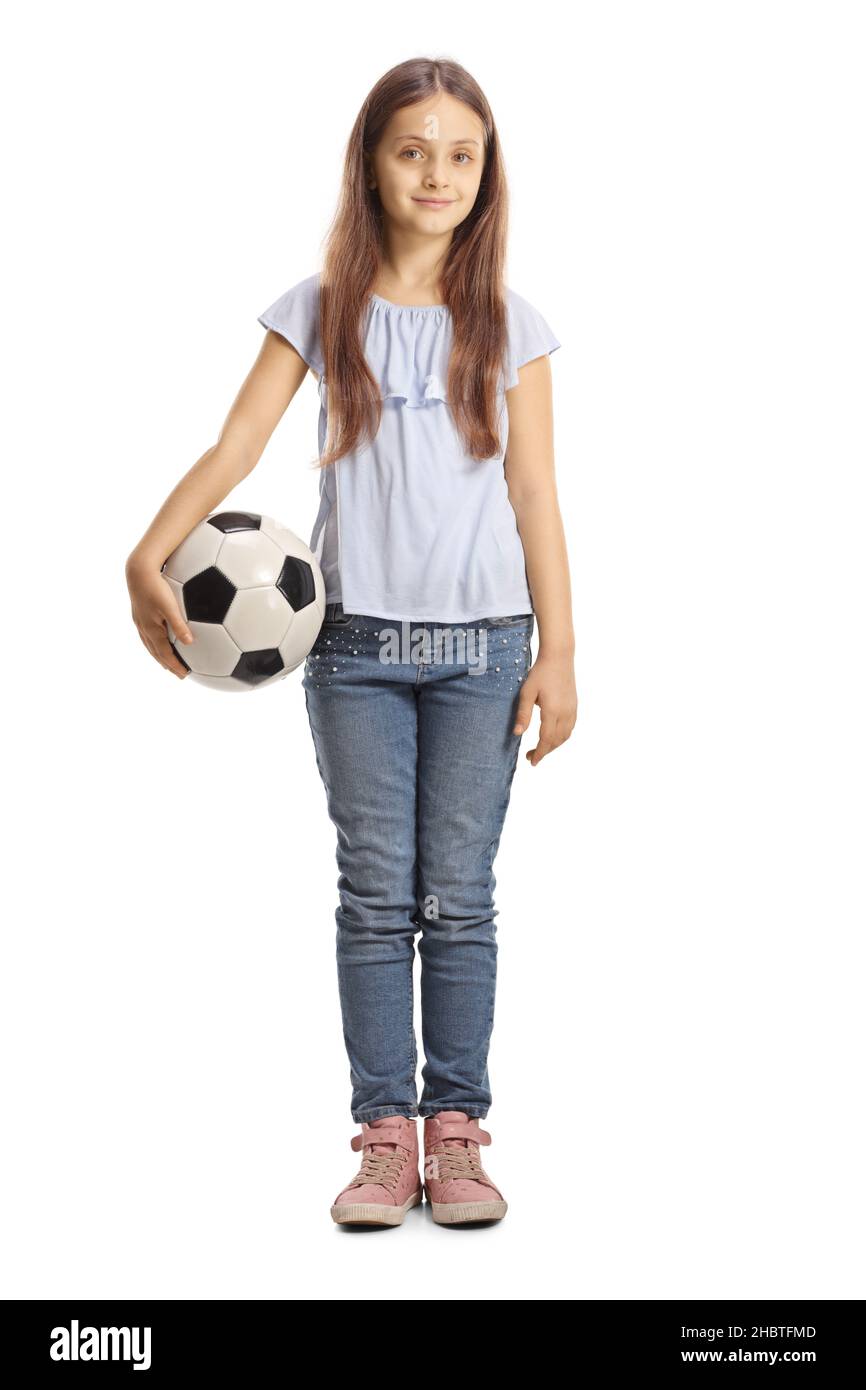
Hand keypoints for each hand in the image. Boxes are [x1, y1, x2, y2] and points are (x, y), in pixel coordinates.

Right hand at [126, 558, 194, 679]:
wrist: (138, 570)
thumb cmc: (156, 586)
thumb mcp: (170, 605)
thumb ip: (179, 624)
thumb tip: (189, 642)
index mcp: (151, 629)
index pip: (164, 654)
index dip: (174, 665)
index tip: (184, 675)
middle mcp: (143, 628)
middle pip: (156, 652)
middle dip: (167, 664)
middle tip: (178, 674)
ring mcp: (140, 621)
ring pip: (150, 644)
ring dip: (160, 655)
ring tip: (169, 662)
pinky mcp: (139, 613)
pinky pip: (148, 634)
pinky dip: (155, 643)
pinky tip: (160, 639)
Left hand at [513, 652, 577, 764]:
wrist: (559, 657)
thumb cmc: (539, 673)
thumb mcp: (526, 693)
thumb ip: (523, 714)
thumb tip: (518, 734)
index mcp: (552, 711)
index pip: (546, 739)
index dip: (539, 752)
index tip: (531, 761)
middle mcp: (565, 713)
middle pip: (557, 741)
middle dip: (545, 751)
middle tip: (531, 757)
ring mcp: (572, 709)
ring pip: (565, 736)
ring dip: (554, 745)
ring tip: (541, 748)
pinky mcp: (574, 705)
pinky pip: (570, 727)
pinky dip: (562, 737)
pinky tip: (553, 736)